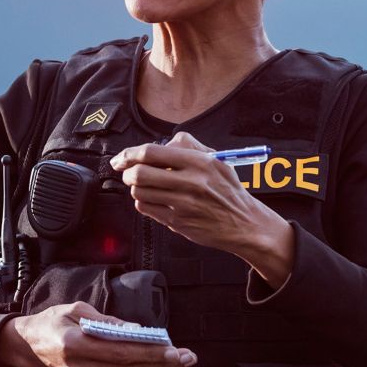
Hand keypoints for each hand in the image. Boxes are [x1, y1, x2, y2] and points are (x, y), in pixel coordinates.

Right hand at [0, 301, 195, 366]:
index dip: (149, 353)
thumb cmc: (50, 322)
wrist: (27, 347)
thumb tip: (135, 329)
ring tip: (182, 365)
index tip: (173, 349)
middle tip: (188, 358)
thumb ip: (104, 320)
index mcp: (75, 345)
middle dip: (161, 365)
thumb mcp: (73, 310)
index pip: (120, 352)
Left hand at [111, 132, 294, 285]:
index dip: (130, 153)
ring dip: (135, 187)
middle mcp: (190, 183)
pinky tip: (153, 199)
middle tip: (128, 171)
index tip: (122, 157)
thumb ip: (189, 146)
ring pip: (140, 192)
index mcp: (199, 162)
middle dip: (128, 172)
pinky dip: (143, 202)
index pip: (151, 152)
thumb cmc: (229, 191)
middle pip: (140, 173)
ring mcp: (182, 204)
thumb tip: (163, 143)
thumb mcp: (217, 160)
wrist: (244, 224)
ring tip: (144, 185)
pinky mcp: (177, 222)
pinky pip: (146, 209)